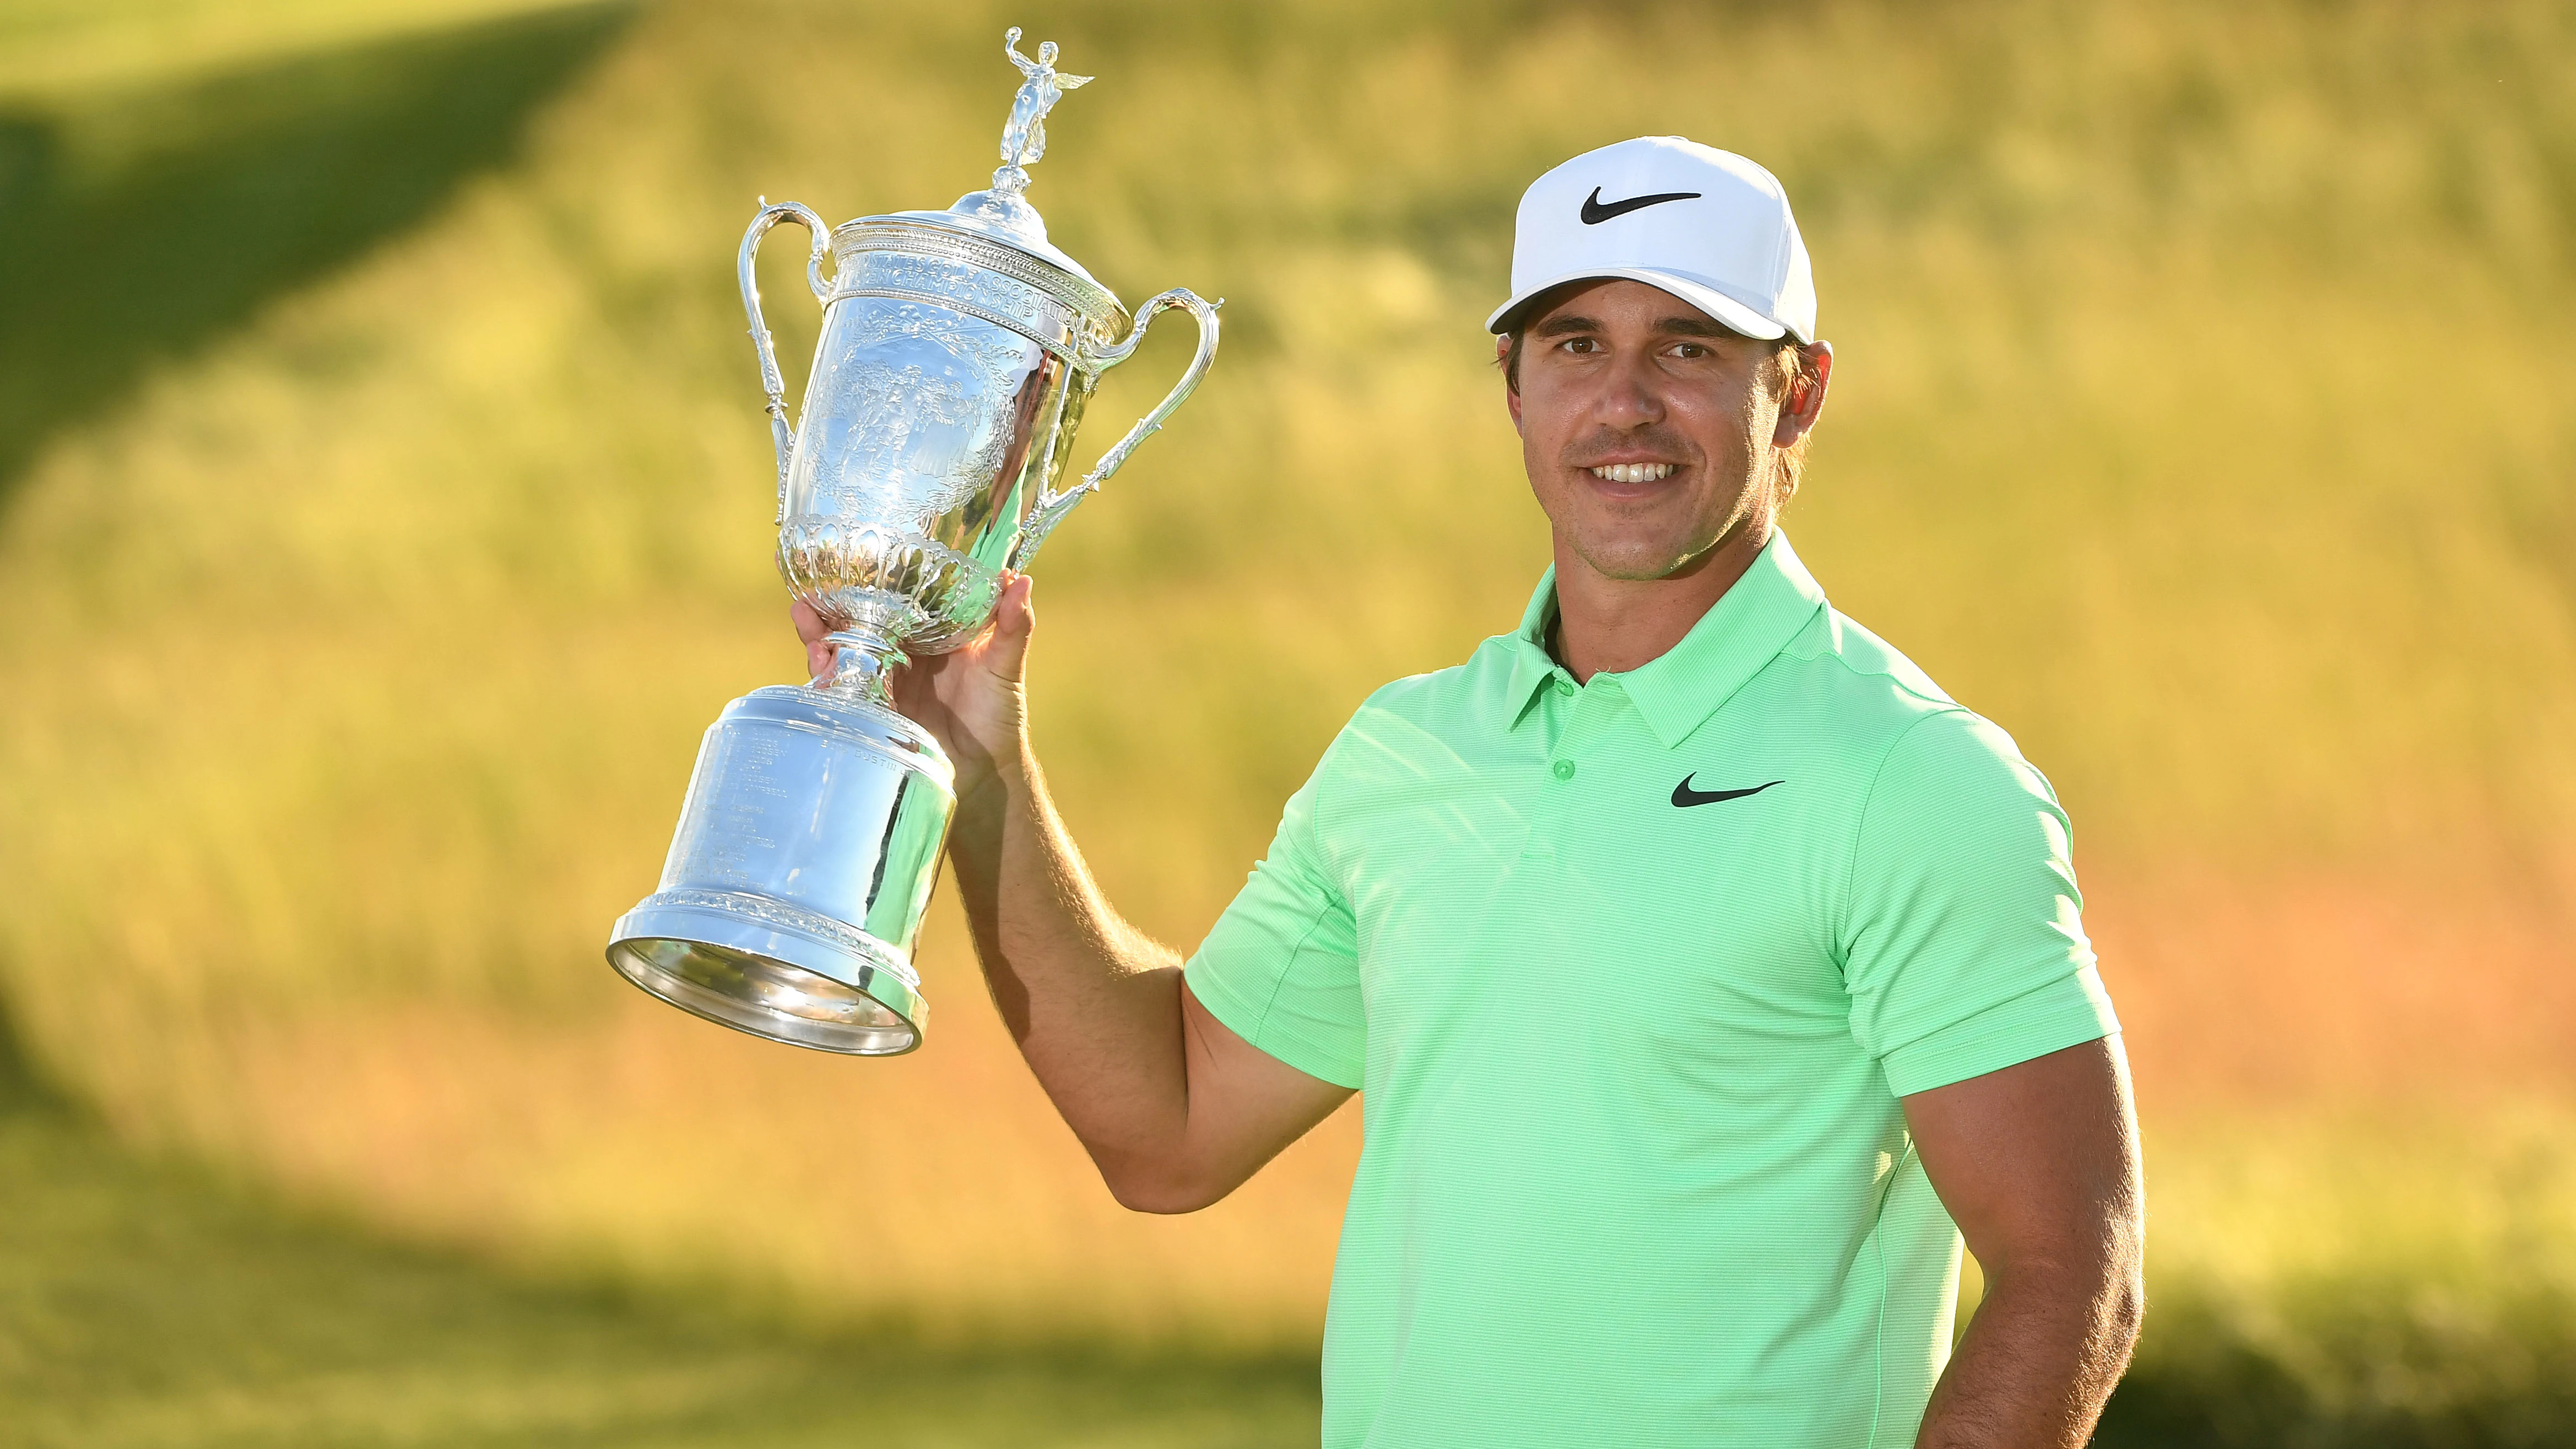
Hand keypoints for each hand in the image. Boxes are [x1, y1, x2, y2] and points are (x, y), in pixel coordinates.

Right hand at [789, 573, 1035, 806]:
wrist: (983, 773)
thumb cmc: (999, 715)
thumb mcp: (1005, 666)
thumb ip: (1012, 626)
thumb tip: (1021, 580)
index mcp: (931, 631)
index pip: (897, 596)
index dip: (873, 577)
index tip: (853, 555)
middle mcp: (903, 650)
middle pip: (860, 618)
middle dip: (832, 602)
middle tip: (810, 586)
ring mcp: (884, 679)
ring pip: (844, 647)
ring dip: (820, 632)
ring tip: (804, 615)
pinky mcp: (872, 708)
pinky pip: (842, 686)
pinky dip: (825, 672)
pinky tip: (817, 660)